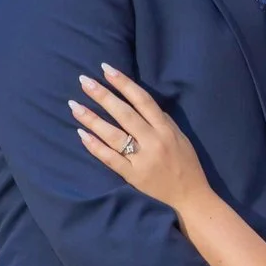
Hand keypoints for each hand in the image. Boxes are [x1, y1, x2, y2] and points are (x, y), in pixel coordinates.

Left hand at [73, 64, 208, 209]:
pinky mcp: (133, 175)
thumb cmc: (186, 164)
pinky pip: (110, 158)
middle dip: (103, 96)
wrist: (191, 196)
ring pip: (114, 135)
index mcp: (167, 129)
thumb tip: (141, 103)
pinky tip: (82, 134)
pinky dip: (95, 146)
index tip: (106, 69)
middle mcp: (154, 141)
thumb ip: (162, 121)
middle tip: (84, 81)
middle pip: (125, 114)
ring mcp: (142, 159)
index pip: (143, 100)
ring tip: (74, 106)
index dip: (124, 84)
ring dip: (92, 119)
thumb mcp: (180, 138)